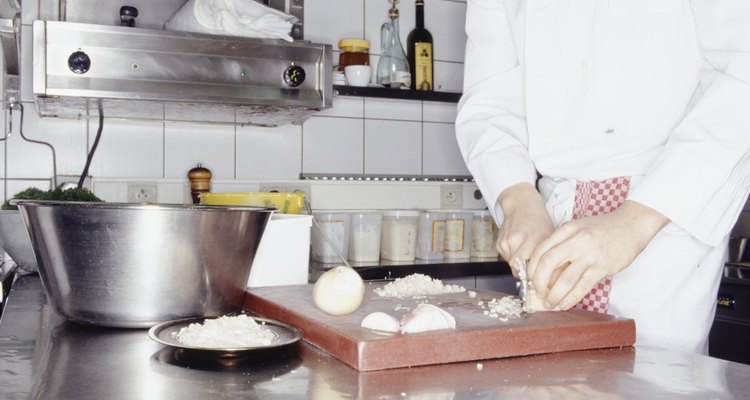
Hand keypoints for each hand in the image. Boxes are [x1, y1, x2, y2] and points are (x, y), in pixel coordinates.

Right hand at [496, 183, 554, 272]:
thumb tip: (553, 279)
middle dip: (526, 272)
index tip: (540, 279)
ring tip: (527, 252)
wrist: (522, 206)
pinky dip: (513, 257)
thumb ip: (550, 257)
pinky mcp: (498, 244)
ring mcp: (505, 241)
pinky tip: (519, 247)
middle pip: (518, 269)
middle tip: (534, 268)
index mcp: (533, 238)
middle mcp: (517, 239)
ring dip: (519, 264)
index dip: (534, 276)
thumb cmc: (538, 221)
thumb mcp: (550, 237)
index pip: (529, 268)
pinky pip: (506, 259)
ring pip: (511, 265)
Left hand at [527, 200, 668, 309]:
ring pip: (564, 279)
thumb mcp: (578, 228)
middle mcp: (576, 241)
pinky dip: (570, 298)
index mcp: (567, 229)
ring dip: (553, 295)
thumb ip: (562, 243)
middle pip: (548, 264)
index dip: (532, 268)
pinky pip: (582, 287)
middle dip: (538, 282)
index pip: (541, 250)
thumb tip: (545, 269)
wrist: (631, 224)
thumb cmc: (603, 228)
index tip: (530, 279)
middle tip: (538, 292)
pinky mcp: (602, 267)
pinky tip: (564, 305)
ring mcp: (590, 254)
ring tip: (549, 303)